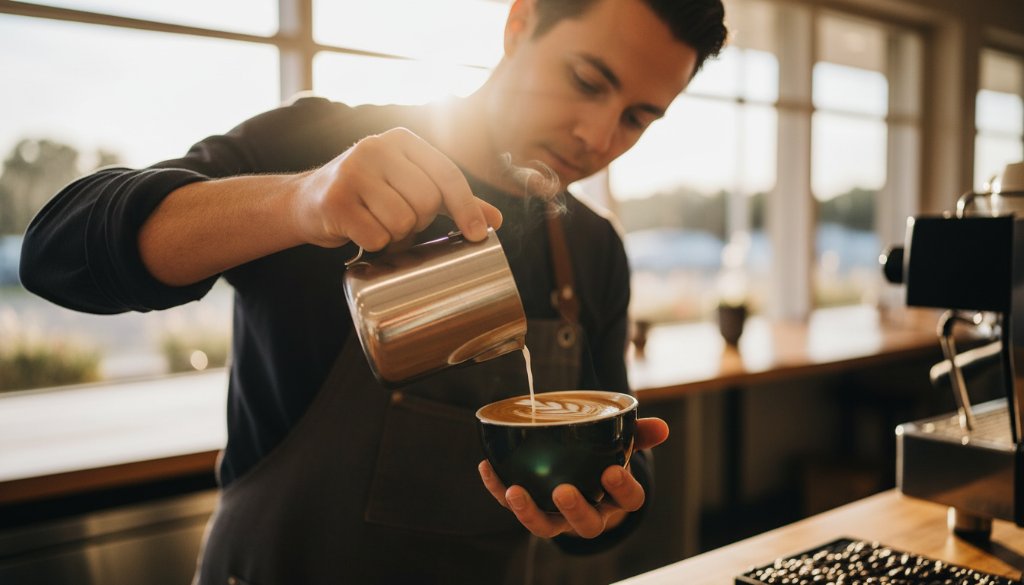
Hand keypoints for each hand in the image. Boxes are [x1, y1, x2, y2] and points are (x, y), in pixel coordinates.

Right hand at [292, 127, 502, 249]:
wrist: (305, 202)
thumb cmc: (366, 196)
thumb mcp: (409, 188)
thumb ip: (451, 200)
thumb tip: (496, 220)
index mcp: (401, 140)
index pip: (447, 173)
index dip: (467, 207)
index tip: (479, 235)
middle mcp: (376, 147)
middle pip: (427, 201)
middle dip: (419, 222)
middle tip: (399, 221)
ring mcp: (353, 171)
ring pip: (403, 221)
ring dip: (395, 236)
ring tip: (378, 225)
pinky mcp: (335, 200)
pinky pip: (377, 237)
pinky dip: (374, 245)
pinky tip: (360, 233)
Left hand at [477, 417, 669, 538]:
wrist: (583, 479)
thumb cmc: (604, 461)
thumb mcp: (621, 447)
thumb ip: (638, 435)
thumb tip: (662, 427)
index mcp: (615, 499)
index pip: (628, 501)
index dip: (622, 490)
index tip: (612, 471)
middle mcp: (589, 514)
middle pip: (586, 524)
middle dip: (574, 510)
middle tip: (563, 491)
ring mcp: (558, 518)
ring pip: (545, 526)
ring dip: (528, 512)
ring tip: (515, 491)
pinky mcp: (531, 511)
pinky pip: (513, 505)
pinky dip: (497, 489)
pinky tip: (487, 468)